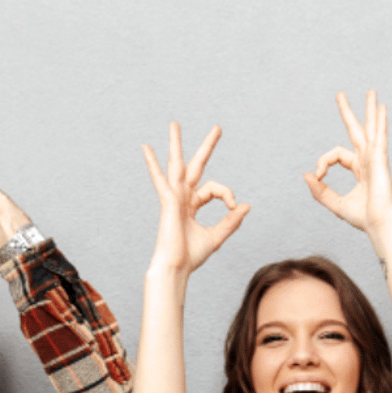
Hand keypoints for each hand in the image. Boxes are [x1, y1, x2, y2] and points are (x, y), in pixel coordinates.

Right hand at [143, 123, 249, 275]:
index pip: (214, 188)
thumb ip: (231, 220)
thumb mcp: (217, 236)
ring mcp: (173, 198)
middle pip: (195, 166)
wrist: (176, 268)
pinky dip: (152, 163)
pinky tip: (145, 148)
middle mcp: (181, 197)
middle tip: (218, 127)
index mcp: (191, 205)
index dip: (227, 194)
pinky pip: (160, 179)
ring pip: (176, 165)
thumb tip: (246, 205)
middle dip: (207, 147)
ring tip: (174, 124)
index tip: (234, 206)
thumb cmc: (192, 256)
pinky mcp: (168, 202)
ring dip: (176, 144)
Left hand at [305, 90, 391, 234]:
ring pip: (371, 128)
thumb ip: (320, 190)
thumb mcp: (335, 203)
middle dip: (348, 112)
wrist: (379, 225)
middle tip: (339, 94)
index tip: (318, 176)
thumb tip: (306, 175)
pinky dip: (381, 121)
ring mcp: (376, 158)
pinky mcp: (380, 160)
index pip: (336, 154)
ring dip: (369, 109)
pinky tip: (381, 107)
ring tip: (370, 91)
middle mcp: (368, 160)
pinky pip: (379, 136)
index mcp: (360, 169)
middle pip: (357, 130)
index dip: (323, 162)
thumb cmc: (363, 217)